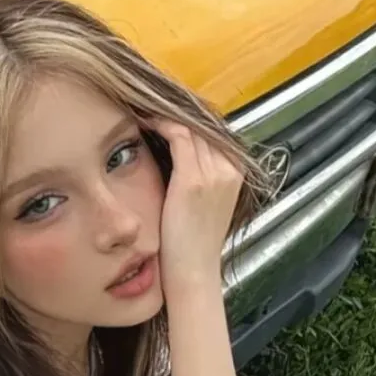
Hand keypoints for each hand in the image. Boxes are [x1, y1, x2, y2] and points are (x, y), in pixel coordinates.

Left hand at [151, 119, 243, 296]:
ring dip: (162, 112)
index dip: (184, 117)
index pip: (209, 131)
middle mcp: (229, 168)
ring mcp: (214, 173)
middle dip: (172, 110)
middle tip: (145, 99)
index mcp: (235, 172)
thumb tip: (176, 159)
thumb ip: (197, 178)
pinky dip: (157, 123)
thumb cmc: (191, 246)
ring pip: (188, 125)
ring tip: (140, 106)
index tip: (161, 110)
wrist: (193, 275)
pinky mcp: (192, 179)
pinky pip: (176, 135)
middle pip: (200, 123)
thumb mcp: (202, 205)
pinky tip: (140, 120)